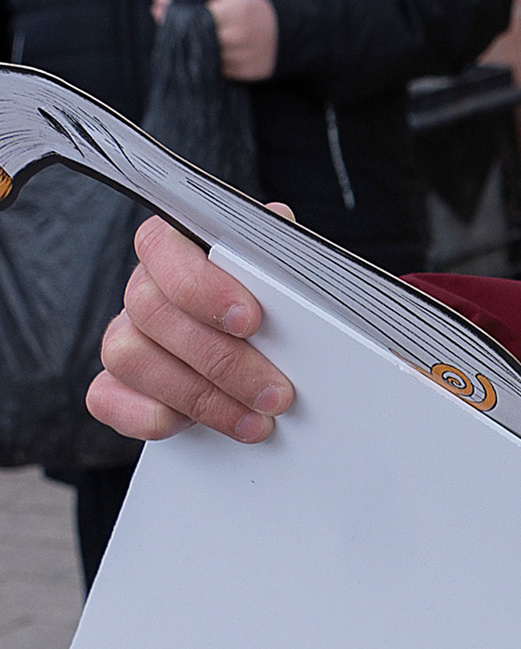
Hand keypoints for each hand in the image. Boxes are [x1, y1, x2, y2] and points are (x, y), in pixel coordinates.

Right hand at [89, 211, 298, 444]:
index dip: (201, 285)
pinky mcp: (115, 387)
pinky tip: (196, 426)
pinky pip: (108, 399)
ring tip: (256, 420)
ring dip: (201, 398)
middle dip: (222, 360)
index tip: (249, 320)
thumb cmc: (271, 313)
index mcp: (176, 251)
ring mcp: (124, 338)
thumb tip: (277, 222)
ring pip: (132, 358)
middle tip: (274, 392)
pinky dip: (152, 417)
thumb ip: (276, 254)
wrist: (267, 367)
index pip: (162, 248)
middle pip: (153, 313)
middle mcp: (143, 291)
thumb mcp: (283, 279)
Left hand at [150, 0, 278, 82]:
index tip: (159, 3)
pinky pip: (211, 68)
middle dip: (172, 25)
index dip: (174, 11)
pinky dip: (199, 57)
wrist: (288, 37)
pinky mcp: (240, 74)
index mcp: (236, 13)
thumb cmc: (255, 14)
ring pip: (199, 54)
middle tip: (158, 12)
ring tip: (174, 30)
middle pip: (193, 35)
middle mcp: (236, 37)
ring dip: (182, 43)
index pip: (195, 15)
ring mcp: (238, 58)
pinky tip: (191, 47)